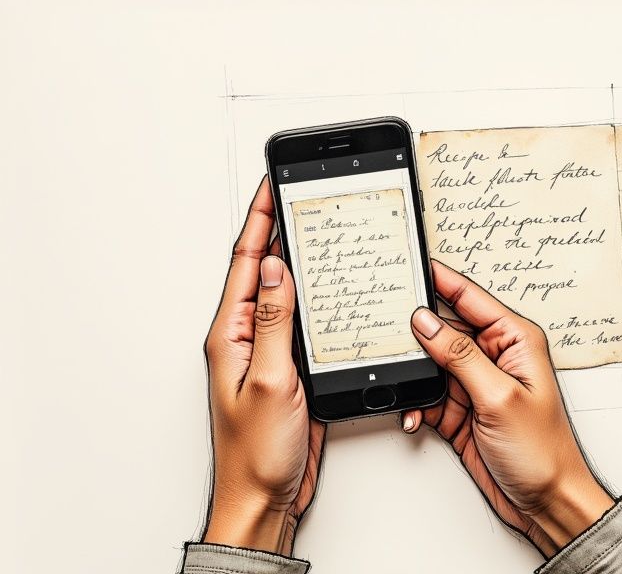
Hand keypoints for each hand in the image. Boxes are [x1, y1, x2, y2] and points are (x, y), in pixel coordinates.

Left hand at [202, 176, 325, 554]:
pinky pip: (301, 325)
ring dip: (298, 263)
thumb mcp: (268, 379)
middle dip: (279, 230)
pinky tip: (328, 290)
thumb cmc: (256, 452)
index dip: (260, 220)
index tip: (272, 186)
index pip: (243, 262)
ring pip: (284, 295)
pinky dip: (314, 300)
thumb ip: (273, 320)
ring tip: (314, 230)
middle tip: (297, 196)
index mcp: (230, 334)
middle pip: (261, 271)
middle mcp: (245, 339)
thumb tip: (273, 267)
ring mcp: (266, 354)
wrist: (265, 499)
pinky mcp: (288, 371)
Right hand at [402, 261, 613, 556]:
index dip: (439, 280)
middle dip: (416, 336)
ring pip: (431, 365)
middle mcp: (496, 357)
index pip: (470, 297)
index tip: (409, 266)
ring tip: (401, 384)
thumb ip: (460, 356)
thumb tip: (428, 322)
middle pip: (444, 330)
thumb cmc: (544, 452)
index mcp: (515, 340)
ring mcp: (477, 385)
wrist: (547, 503)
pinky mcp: (463, 412)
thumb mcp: (499, 396)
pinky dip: (416, 406)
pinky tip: (414, 415)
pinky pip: (428, 398)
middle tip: (387, 333)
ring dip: (415, 378)